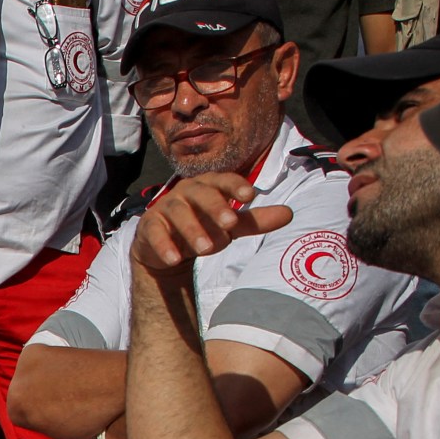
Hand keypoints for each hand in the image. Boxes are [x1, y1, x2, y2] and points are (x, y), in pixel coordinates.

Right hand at [130, 173, 293, 273]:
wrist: (168, 248)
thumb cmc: (203, 228)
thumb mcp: (230, 226)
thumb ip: (256, 220)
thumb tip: (290, 214)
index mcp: (208, 186)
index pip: (222, 180)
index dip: (235, 185)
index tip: (250, 196)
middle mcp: (186, 192)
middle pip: (201, 194)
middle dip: (215, 207)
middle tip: (230, 224)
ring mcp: (165, 207)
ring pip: (178, 213)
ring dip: (192, 230)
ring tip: (206, 249)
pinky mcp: (149, 226)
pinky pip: (156, 233)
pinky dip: (164, 245)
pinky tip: (175, 258)